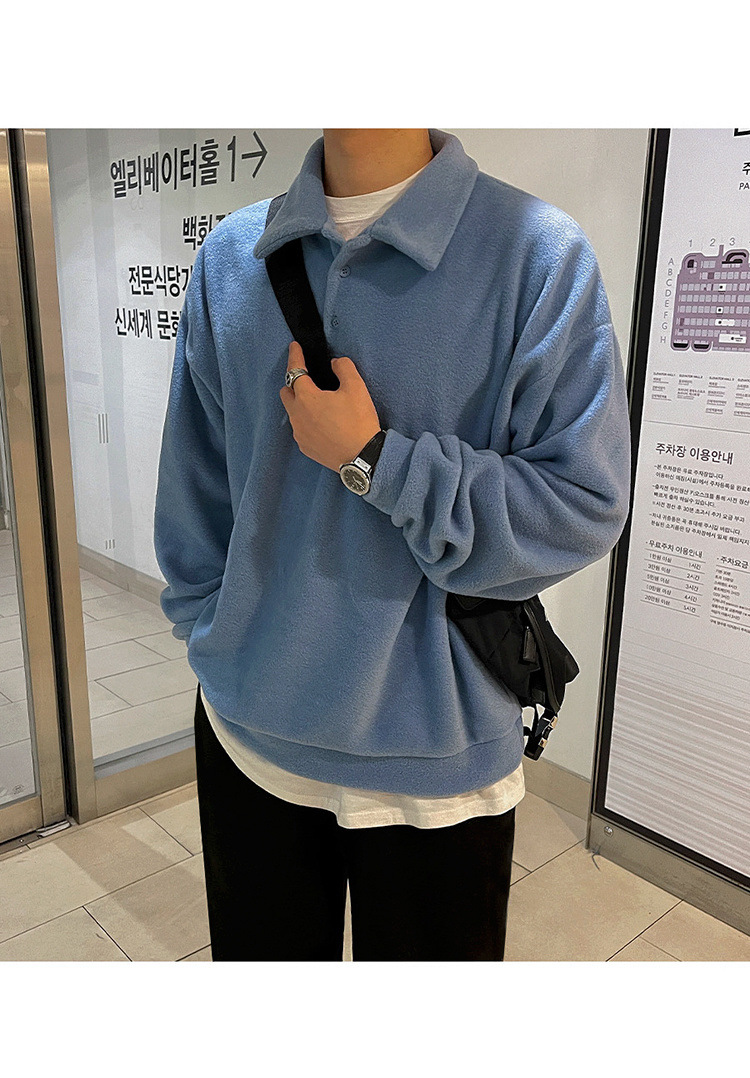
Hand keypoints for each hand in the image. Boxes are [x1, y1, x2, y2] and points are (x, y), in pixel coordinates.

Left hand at [279, 341, 381, 471]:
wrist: (362, 457)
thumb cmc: (359, 422)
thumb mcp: (356, 387)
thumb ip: (343, 367)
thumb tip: (335, 363)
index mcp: (306, 397)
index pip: (295, 371)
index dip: (295, 356)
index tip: (294, 347)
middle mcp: (297, 415)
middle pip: (286, 392)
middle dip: (293, 382)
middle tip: (308, 379)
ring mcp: (299, 433)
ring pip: (292, 412)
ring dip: (300, 403)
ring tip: (318, 403)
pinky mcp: (305, 447)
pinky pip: (300, 429)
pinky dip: (306, 421)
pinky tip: (321, 423)